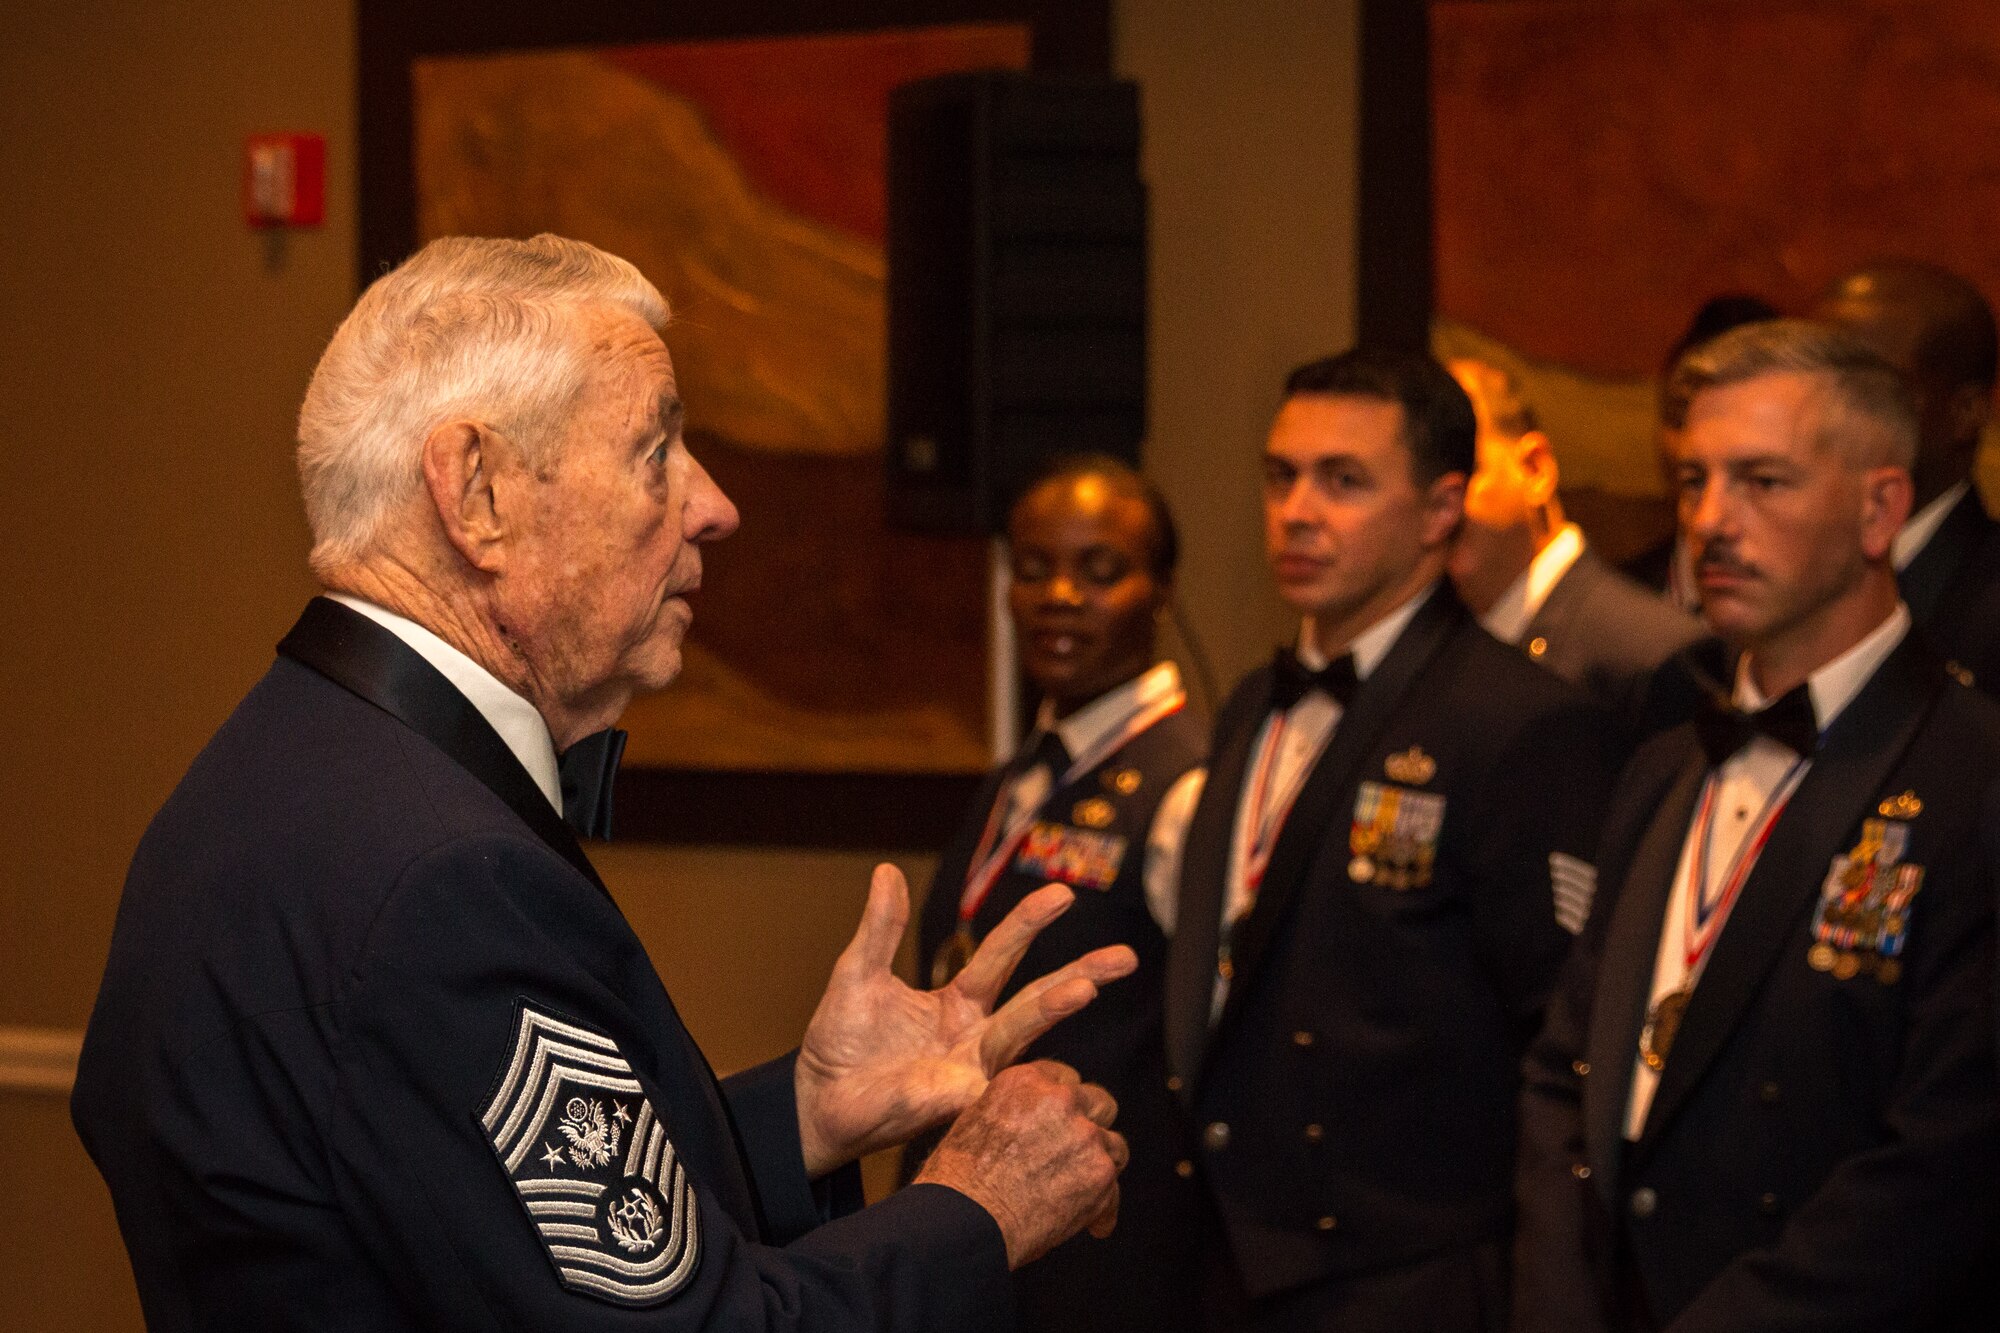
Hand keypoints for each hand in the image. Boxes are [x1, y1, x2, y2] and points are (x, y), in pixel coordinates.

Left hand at [793, 864, 1136, 1176]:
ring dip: (1053, 1009)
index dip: (1030, 924)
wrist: (817, 1098)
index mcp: (957, 1000)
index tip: (1063, 895)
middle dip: (1082, 974)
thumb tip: (887, 871)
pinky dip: (1023, 1076)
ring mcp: (972, 1069)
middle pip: (1038, 998)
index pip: (1002, 955)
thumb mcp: (859, 972)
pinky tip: (1047, 1067)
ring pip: (1022, 1034)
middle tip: (1125, 957)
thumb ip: (881, 927)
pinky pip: (997, 1088)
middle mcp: (975, 1034)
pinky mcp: (957, 1102)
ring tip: (1086, 986)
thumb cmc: (840, 1041)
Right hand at [914, 1060, 1126, 1267]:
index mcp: (1024, 1081)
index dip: (1064, 1105)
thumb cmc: (958, 1182)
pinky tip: (1092, 1226)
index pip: (1063, 1078)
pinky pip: (1114, 1190)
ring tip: (1085, 1189)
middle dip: (1091, 1127)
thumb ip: (1012, 1113)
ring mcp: (1084, 1134)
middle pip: (1098, 1102)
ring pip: (1113, 1145)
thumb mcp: (975, 1122)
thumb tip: (1028, 1127)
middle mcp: (1059, 1099)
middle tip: (1078, 1152)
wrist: (967, 1220)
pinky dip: (1103, 1210)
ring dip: (1100, 1165)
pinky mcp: (1100, 1172)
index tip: (1062, 1123)